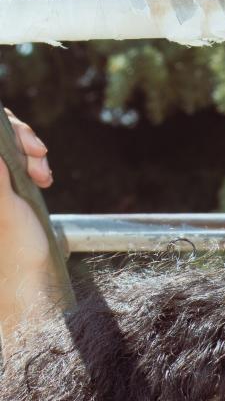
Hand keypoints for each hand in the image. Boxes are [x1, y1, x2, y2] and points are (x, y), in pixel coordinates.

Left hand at [0, 107, 54, 275]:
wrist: (28, 270)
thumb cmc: (15, 245)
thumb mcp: (5, 206)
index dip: (7, 130)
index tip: (28, 146)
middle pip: (0, 134)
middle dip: (20, 138)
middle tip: (40, 157)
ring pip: (9, 142)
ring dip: (31, 152)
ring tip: (44, 176)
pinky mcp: (5, 180)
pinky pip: (18, 155)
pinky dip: (33, 161)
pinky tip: (44, 178)